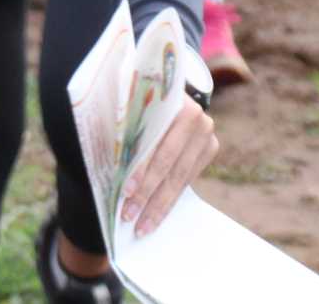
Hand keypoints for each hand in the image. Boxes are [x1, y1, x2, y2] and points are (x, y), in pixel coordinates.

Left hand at [119, 91, 218, 236]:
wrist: (168, 92)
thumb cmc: (140, 102)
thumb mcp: (130, 109)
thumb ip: (124, 131)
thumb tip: (108, 167)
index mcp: (175, 102)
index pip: (154, 144)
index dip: (140, 169)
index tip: (125, 191)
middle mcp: (196, 117)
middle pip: (168, 165)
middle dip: (147, 194)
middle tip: (129, 216)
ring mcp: (206, 134)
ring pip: (180, 177)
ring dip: (159, 204)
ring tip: (143, 226)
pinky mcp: (210, 148)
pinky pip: (188, 179)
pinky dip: (171, 198)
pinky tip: (157, 215)